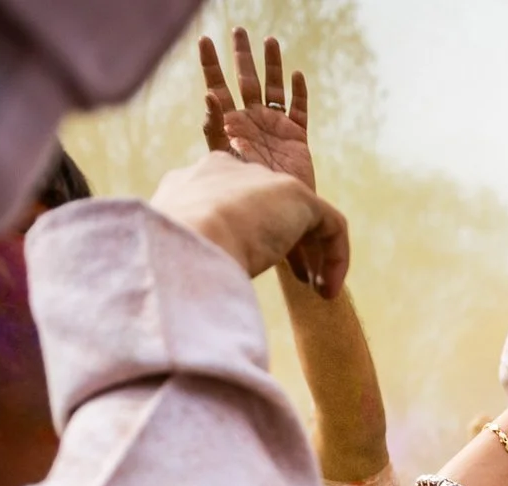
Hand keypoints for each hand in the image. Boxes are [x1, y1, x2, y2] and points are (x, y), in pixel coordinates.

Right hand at [149, 151, 349, 296]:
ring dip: (314, 255)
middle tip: (299, 279)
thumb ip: (192, 255)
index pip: (232, 200)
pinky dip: (336, 258)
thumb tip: (193, 289)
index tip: (255, 266)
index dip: (250, 234)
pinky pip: (330, 224)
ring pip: (301, 215)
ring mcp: (262, 179)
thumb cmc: (170, 260)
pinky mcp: (296, 194)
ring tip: (318, 290)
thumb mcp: (176, 254)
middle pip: (268, 205)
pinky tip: (328, 292)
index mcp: (194, 182)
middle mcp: (228, 171)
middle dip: (287, 243)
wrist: (184, 243)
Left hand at [199, 29, 313, 189]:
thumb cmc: (245, 195)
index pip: (218, 88)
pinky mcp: (296, 138)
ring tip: (270, 41)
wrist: (276, 215)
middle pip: (245, 81)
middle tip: (238, 30)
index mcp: (231, 126)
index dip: (211, 65)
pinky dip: (299, 93)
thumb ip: (217, 129)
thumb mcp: (226, 160)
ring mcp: (274, 128)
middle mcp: (251, 122)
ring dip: (272, 66)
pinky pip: (298, 110)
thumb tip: (209, 96)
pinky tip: (296, 75)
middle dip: (241, 56)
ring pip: (273, 89)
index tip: (205, 41)